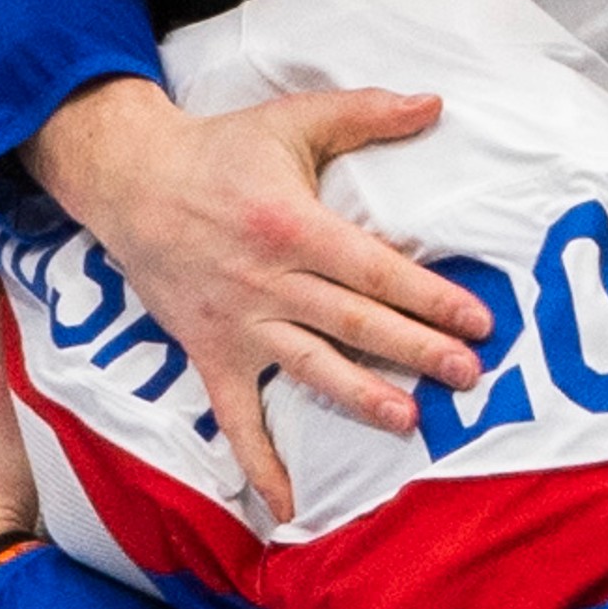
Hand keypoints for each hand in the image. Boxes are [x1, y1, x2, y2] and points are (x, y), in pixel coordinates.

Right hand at [23, 76, 491, 521]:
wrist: (129, 182)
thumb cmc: (221, 150)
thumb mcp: (293, 118)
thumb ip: (366, 112)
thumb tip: (434, 103)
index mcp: (294, 226)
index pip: (375, 271)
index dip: (429, 297)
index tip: (478, 322)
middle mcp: (269, 282)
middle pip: (354, 324)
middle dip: (417, 351)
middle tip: (470, 376)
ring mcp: (238, 324)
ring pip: (309, 368)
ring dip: (360, 397)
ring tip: (409, 422)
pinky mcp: (209, 354)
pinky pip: (235, 418)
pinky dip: (259, 463)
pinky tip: (288, 505)